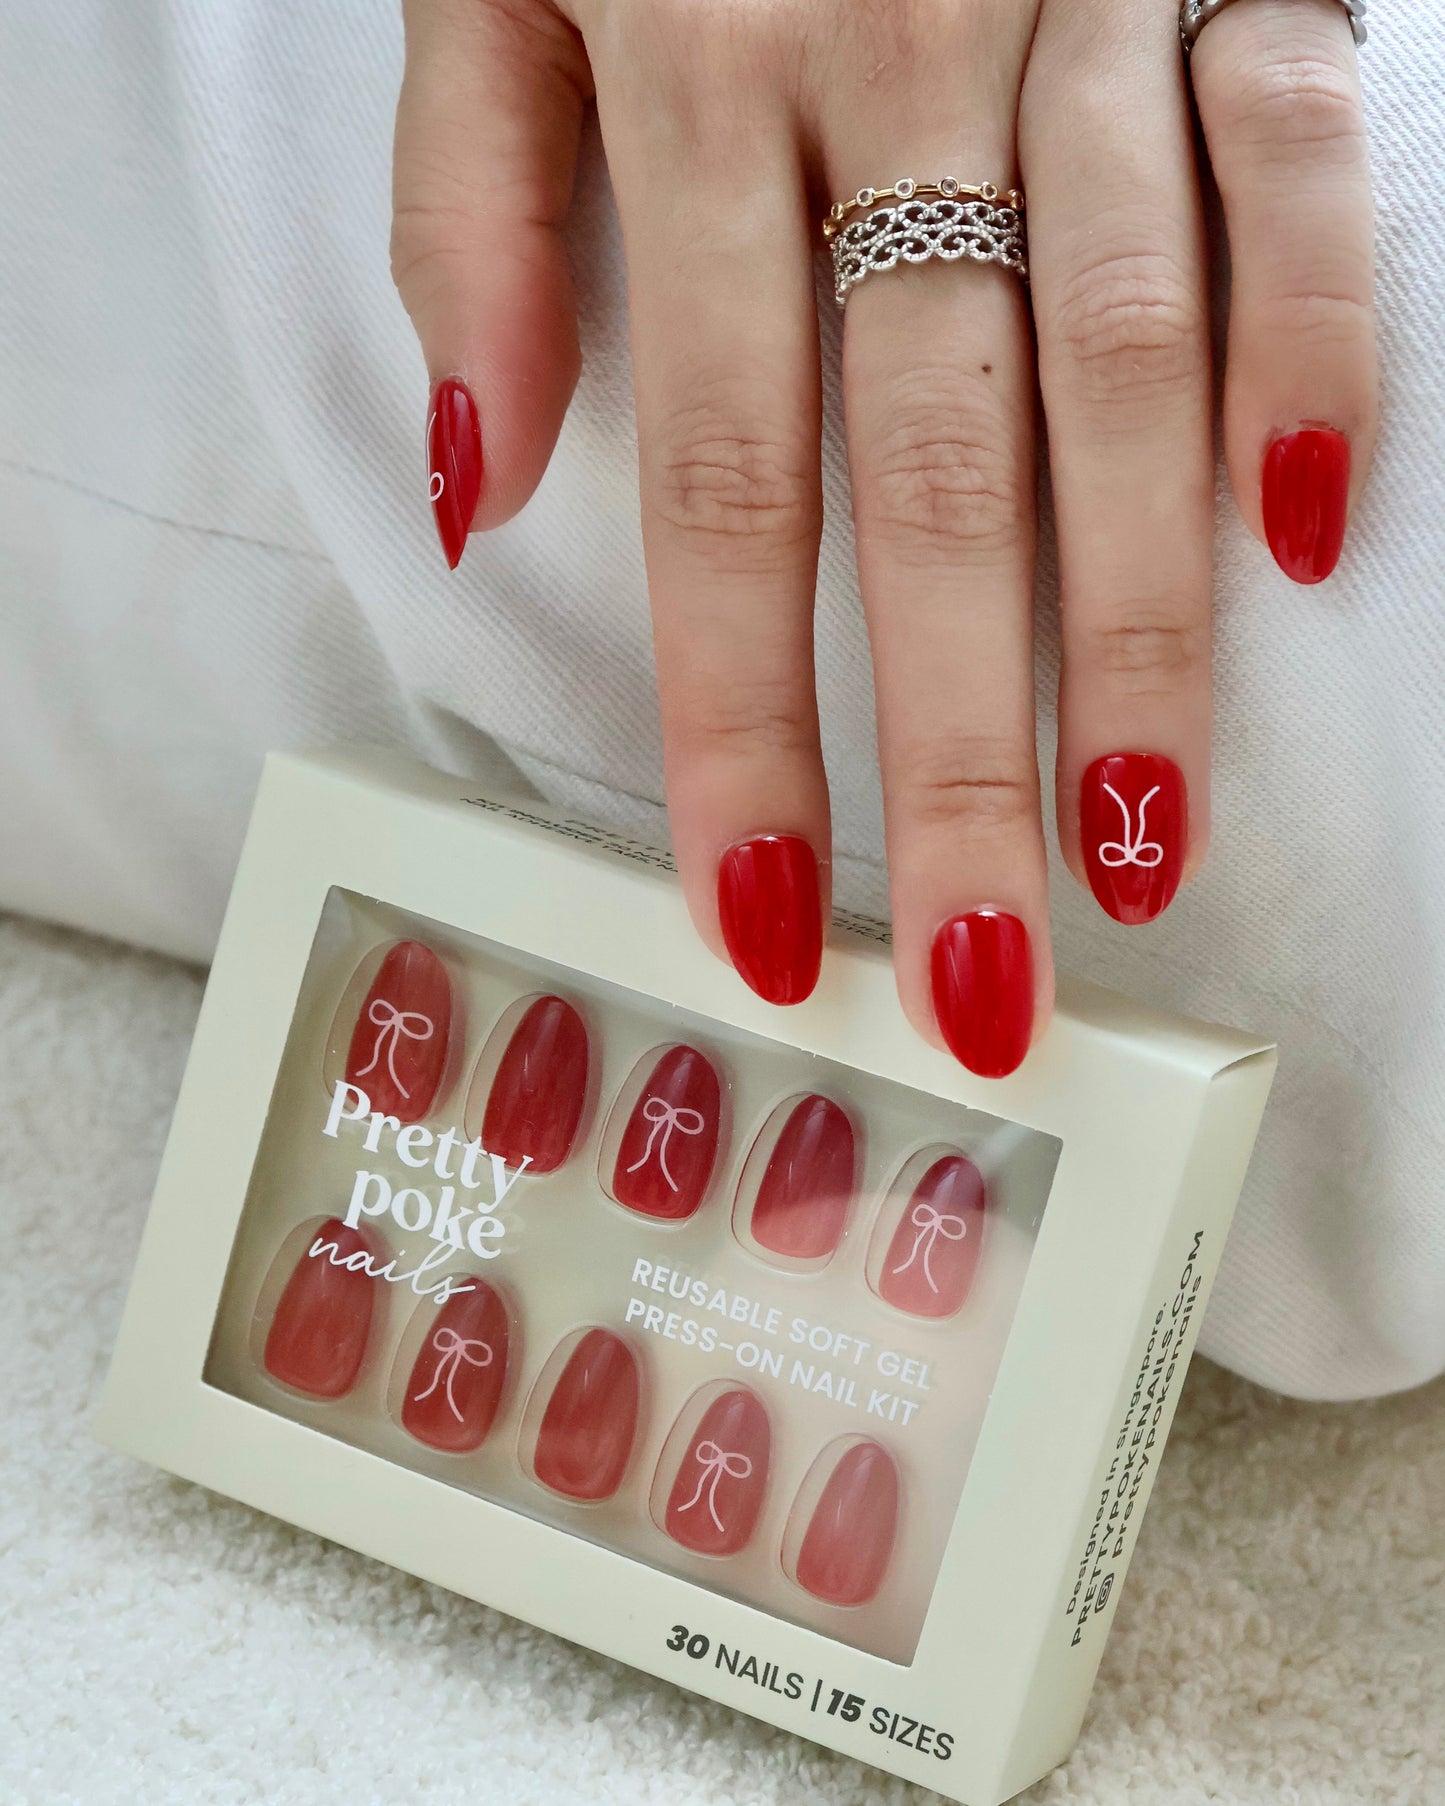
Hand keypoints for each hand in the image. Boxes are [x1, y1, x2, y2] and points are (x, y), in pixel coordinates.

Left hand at [392, 0, 1375, 1075]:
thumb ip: (473, 203)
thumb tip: (486, 478)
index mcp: (697, 83)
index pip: (717, 482)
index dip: (739, 723)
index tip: (766, 916)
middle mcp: (899, 67)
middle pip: (931, 480)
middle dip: (958, 752)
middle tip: (993, 977)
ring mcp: (1082, 11)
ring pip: (1123, 369)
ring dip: (1142, 627)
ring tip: (1144, 843)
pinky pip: (1296, 165)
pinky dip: (1322, 342)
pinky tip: (1306, 537)